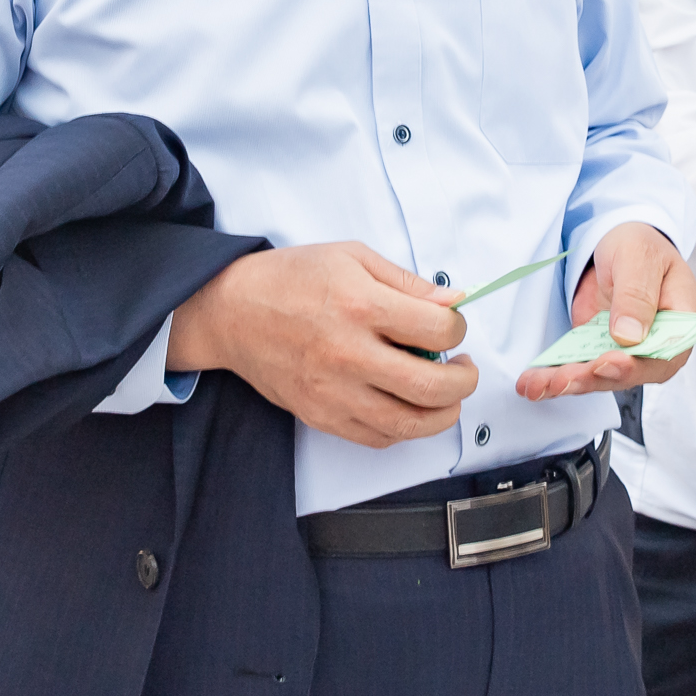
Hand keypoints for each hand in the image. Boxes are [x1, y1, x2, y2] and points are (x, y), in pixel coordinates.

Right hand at [165, 242, 476, 446]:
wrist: (231, 312)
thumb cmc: (289, 279)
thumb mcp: (352, 257)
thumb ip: (406, 282)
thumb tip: (453, 302)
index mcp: (361, 305)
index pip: (439, 330)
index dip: (459, 328)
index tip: (452, 326)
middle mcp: (349, 354)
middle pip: (432, 387)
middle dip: (464, 381)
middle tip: (464, 369)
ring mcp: (333, 392)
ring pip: (409, 424)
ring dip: (443, 414)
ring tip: (445, 395)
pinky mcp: (320, 415)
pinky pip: (377, 438)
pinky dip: (404, 428)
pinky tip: (407, 406)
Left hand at [515, 223, 695, 402]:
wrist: (618, 244)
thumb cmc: (640, 247)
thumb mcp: (639, 258)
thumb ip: (636, 294)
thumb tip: (629, 335)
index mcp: (679, 323)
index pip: (663, 356)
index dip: (635, 367)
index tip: (606, 363)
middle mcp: (654, 346)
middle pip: (627, 374)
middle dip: (592, 379)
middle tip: (564, 379)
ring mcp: (625, 351)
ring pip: (599, 376)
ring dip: (568, 384)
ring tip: (539, 385)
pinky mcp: (597, 350)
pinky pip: (578, 367)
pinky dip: (555, 377)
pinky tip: (534, 382)